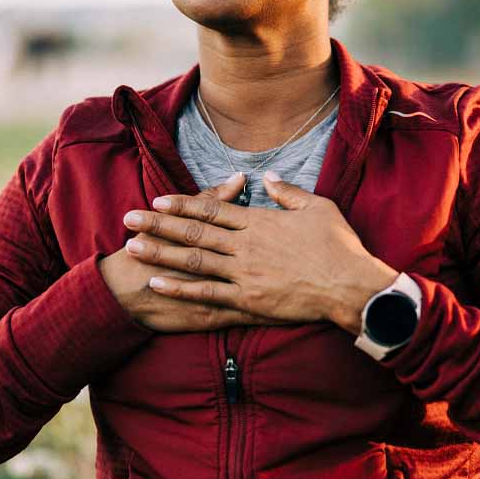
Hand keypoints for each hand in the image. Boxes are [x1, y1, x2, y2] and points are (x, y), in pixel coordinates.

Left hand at [121, 171, 398, 333]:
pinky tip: (157, 283)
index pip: (212, 209)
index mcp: (259, 221)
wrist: (350, 285)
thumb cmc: (338, 245)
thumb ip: (287, 192)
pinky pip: (207, 293)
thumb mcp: (317, 207)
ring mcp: (243, 273)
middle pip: (194, 231)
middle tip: (129, 219)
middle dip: (158, 224)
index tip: (159, 200)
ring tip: (133, 247)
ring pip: (193, 260)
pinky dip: (180, 288)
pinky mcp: (247, 300)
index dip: (183, 204)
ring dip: (160, 252)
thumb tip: (267, 177)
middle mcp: (245, 245)